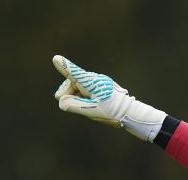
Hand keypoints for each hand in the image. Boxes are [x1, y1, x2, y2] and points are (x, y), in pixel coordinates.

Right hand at [51, 54, 165, 141]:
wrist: (131, 112)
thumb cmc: (112, 112)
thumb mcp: (91, 111)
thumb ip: (73, 105)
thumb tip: (61, 101)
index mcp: (92, 84)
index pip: (75, 74)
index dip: (65, 67)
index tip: (56, 59)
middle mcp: (95, 79)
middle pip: (73, 81)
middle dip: (67, 91)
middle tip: (64, 100)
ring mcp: (98, 81)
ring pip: (78, 85)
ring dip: (75, 94)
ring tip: (81, 105)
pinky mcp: (100, 85)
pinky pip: (85, 87)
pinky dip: (81, 95)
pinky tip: (86, 103)